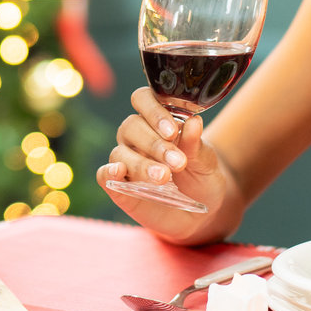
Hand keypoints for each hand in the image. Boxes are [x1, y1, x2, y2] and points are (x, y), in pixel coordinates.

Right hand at [96, 86, 232, 241]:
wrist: (200, 210)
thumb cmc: (201, 178)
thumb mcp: (206, 162)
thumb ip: (196, 145)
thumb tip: (194, 122)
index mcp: (157, 121)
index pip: (144, 100)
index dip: (154, 112)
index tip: (173, 131)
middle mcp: (137, 137)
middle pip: (131, 126)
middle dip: (154, 144)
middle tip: (177, 162)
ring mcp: (126, 161)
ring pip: (120, 153)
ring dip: (141, 164)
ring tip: (163, 178)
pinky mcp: (119, 187)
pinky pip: (103, 175)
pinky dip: (108, 172)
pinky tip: (119, 172)